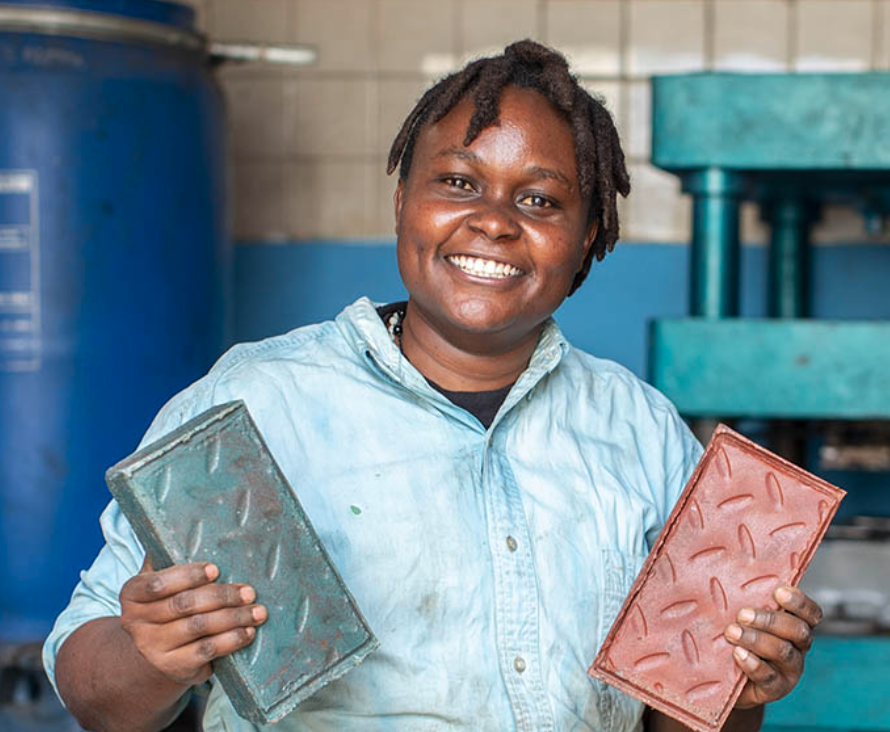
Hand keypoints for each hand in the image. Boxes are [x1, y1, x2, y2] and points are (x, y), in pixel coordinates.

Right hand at [119, 558, 266, 687]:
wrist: (154, 654)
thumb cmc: (166, 604)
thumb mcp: (161, 580)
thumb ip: (169, 558)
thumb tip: (188, 525)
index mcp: (132, 593)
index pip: (157, 583)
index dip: (188, 575)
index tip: (216, 569)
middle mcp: (136, 622)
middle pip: (184, 605)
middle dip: (222, 596)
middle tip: (249, 591)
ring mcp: (153, 648)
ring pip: (199, 628)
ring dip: (234, 618)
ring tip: (258, 611)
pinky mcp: (173, 667)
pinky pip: (207, 650)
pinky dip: (231, 640)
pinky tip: (248, 632)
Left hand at [724, 585, 821, 707]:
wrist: (726, 678)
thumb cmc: (734, 636)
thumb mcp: (741, 616)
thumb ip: (743, 597)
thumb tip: (721, 564)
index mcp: (794, 624)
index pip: (811, 613)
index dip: (799, 602)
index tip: (778, 592)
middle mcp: (797, 647)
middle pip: (798, 630)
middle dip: (770, 620)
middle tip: (742, 614)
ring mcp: (789, 670)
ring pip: (783, 652)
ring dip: (757, 639)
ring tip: (731, 632)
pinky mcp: (776, 689)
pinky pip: (770, 678)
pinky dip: (754, 664)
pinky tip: (738, 654)